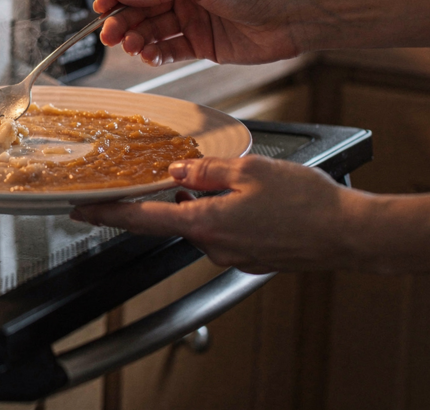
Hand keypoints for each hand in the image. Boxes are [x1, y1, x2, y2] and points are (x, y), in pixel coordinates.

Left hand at [70, 157, 366, 273]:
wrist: (348, 235)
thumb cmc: (306, 203)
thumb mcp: (250, 171)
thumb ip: (206, 172)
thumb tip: (177, 173)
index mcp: (206, 224)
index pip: (142, 220)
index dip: (107, 214)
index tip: (80, 210)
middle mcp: (214, 247)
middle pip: (176, 217)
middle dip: (175, 195)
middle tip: (182, 171)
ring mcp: (233, 256)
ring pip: (205, 222)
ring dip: (209, 202)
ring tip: (240, 181)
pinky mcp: (251, 258)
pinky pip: (228, 232)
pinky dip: (230, 213)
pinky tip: (255, 199)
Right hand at [93, 0, 317, 66]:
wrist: (291, 17)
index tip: (100, 5)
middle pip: (143, 6)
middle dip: (123, 19)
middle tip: (108, 34)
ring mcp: (192, 19)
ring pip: (153, 29)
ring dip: (137, 38)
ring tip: (129, 46)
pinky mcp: (201, 44)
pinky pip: (170, 49)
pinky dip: (156, 53)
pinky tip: (148, 56)